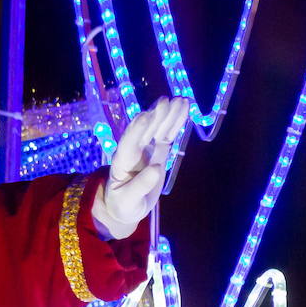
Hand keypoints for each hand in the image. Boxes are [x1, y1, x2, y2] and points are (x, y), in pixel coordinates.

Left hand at [92, 96, 189, 238]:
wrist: (126, 206)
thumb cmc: (123, 205)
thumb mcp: (128, 201)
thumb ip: (140, 186)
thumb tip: (157, 168)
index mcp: (121, 163)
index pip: (128, 144)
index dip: (136, 130)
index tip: (147, 116)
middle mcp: (133, 151)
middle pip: (144, 132)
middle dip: (155, 117)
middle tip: (166, 101)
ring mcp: (146, 149)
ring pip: (157, 129)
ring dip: (168, 115)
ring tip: (180, 99)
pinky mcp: (158, 151)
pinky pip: (168, 134)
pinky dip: (175, 122)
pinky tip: (184, 107)